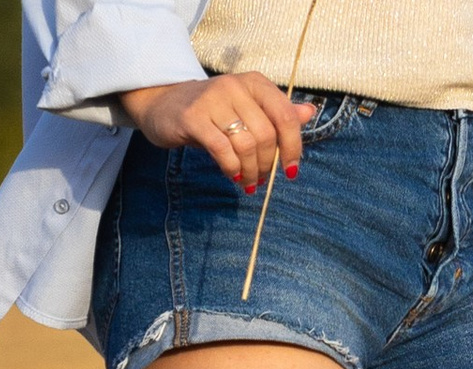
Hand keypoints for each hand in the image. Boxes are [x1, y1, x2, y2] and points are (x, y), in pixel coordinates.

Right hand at [117, 74, 317, 191]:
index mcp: (254, 83)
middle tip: (260, 178)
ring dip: (250, 170)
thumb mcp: (248, 108)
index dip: (293, 147)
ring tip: (247, 180)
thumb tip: (310, 112)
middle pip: (267, 135)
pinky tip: (232, 175)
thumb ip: (278, 112)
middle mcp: (235, 86)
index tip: (291, 170)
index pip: (286, 116)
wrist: (163, 103)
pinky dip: (232, 168)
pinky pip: (223, 150)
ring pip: (247, 145)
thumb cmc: (213, 111)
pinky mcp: (192, 117)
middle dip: (268, 164)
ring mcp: (212, 100)